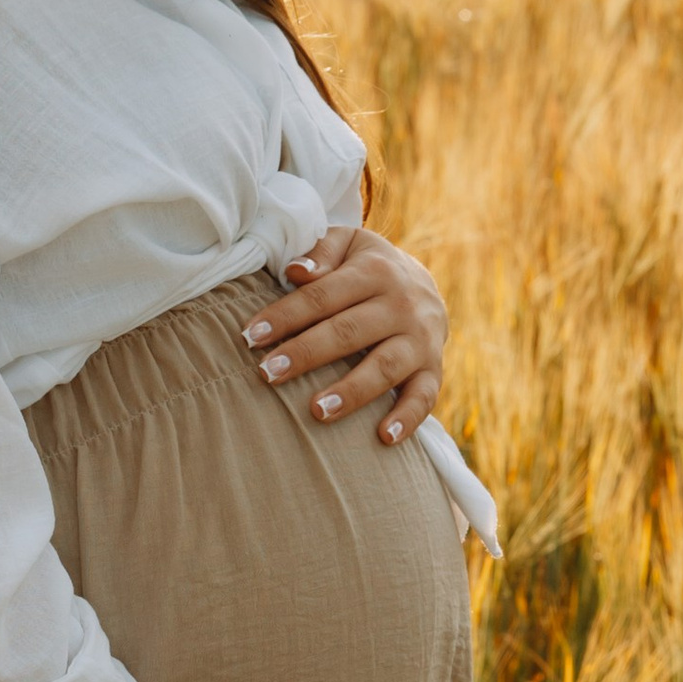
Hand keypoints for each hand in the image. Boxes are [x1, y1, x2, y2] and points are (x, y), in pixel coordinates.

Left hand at [241, 225, 448, 440]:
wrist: (427, 283)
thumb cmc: (369, 268)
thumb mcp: (349, 244)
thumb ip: (320, 252)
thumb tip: (295, 271)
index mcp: (374, 272)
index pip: (321, 296)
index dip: (285, 316)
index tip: (250, 337)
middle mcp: (401, 306)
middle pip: (348, 332)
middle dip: (306, 354)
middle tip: (267, 374)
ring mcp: (420, 340)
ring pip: (385, 367)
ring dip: (352, 391)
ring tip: (316, 411)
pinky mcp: (433, 369)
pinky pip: (425, 396)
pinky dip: (408, 418)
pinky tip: (383, 437)